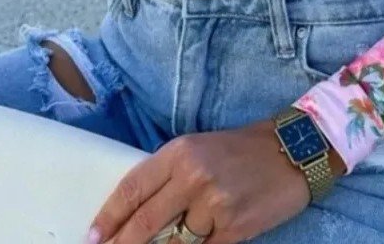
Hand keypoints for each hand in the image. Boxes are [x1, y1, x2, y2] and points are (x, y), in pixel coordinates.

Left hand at [86, 116, 346, 242]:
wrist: (291, 151)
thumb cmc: (242, 149)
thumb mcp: (200, 149)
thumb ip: (170, 175)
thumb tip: (138, 211)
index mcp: (181, 152)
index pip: (133, 188)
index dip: (109, 216)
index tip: (93, 236)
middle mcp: (193, 177)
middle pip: (145, 222)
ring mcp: (214, 205)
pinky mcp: (234, 229)